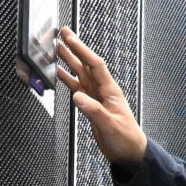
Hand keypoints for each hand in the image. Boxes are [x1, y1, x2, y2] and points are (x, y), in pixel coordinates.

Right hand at [50, 26, 146, 167]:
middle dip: (74, 48)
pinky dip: (66, 79)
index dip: (83, 50)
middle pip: (86, 64)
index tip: (71, 39)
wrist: (129, 152)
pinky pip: (76, 87)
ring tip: (57, 48)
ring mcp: (96, 96)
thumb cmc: (126, 139)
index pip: (95, 65)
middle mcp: (102, 90)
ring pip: (80, 73)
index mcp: (110, 91)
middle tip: (62, 33)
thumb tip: (78, 97)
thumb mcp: (110, 125)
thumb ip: (94, 111)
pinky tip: (58, 73)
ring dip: (69, 60)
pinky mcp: (90, 104)